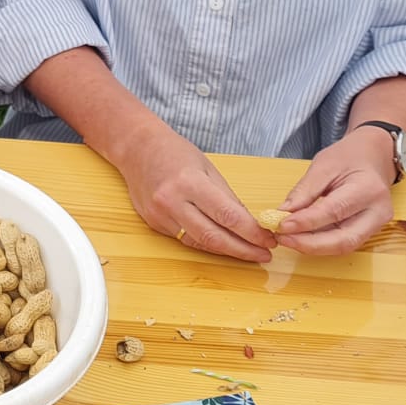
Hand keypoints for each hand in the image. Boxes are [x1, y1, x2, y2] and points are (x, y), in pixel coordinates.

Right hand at [117, 121, 273, 262]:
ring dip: (227, 251)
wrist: (137, 149)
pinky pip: (186, 239)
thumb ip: (227, 198)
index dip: (252, 232)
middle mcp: (172, 202)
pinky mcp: (154, 224)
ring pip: (200, 243)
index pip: (228, 216)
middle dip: (243, 249)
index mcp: (190, 182)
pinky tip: (223, 244)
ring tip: (248, 252)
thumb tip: (250, 224)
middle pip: (214, 237)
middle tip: (264, 255)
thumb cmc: (174, 152)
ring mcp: (160, 215)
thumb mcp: (208, 168)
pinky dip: (207, 243)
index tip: (269, 240)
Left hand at [274, 128, 395, 255]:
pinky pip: (343, 242)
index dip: (306, 222)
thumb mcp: (323, 165)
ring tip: (287, 239)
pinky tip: (301, 237)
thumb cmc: (350, 158)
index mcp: (368, 189)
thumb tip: (284, 213)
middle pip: (343, 240)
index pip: (334, 211)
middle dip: (309, 244)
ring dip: (312, 247)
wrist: (373, 158)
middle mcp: (377, 212)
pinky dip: (320, 243)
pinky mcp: (369, 231)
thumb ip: (304, 191)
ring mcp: (376, 225)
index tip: (281, 225)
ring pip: (343, 246)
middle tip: (282, 238)